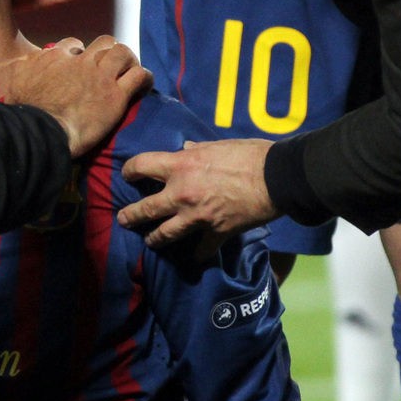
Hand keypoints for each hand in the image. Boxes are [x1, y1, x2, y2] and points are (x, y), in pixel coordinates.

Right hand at [4, 35, 152, 156]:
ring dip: (129, 59)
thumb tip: (25, 62)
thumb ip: (23, 67)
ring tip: (130, 69)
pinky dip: (144, 77)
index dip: (79, 53)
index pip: (73, 45)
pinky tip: (145, 83)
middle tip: (110, 64)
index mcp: (55, 57)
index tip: (79, 64)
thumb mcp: (15, 80)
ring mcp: (100, 77)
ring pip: (123, 53)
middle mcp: (81, 62)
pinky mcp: (116, 96)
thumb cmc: (25, 110)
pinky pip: (138, 77)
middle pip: (103, 43)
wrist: (41, 130)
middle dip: (109, 51)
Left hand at [118, 137, 278, 255]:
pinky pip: (201, 250)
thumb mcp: (217, 145)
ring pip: (164, 234)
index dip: (130, 170)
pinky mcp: (216, 233)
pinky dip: (197, 254)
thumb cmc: (249, 155)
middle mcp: (181, 193)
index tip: (127, 175)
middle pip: (145, 210)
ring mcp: (197, 217)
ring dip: (154, 239)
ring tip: (149, 241)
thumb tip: (186, 149)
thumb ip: (196, 150)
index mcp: (180, 166)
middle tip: (122, 220)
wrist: (277, 178)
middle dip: (130, 216)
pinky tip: (194, 256)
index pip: (141, 166)